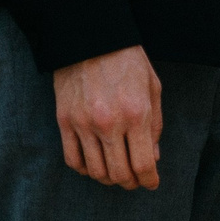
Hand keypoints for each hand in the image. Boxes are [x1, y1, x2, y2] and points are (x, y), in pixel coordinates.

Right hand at [53, 45, 161, 189]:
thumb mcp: (152, 87)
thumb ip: (155, 125)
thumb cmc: (127, 60)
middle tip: (134, 180)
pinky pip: (72, 159)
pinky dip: (85, 169)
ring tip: (116, 173)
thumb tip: (153, 157)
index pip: (144, 164)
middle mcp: (109, 123)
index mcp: (136, 114)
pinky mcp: (64, 121)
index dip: (149, 180)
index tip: (151, 183)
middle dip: (131, 183)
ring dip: (108, 179)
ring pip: (96, 171)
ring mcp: (84, 123)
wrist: (91, 37)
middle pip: (119, 174)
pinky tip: (94, 164)